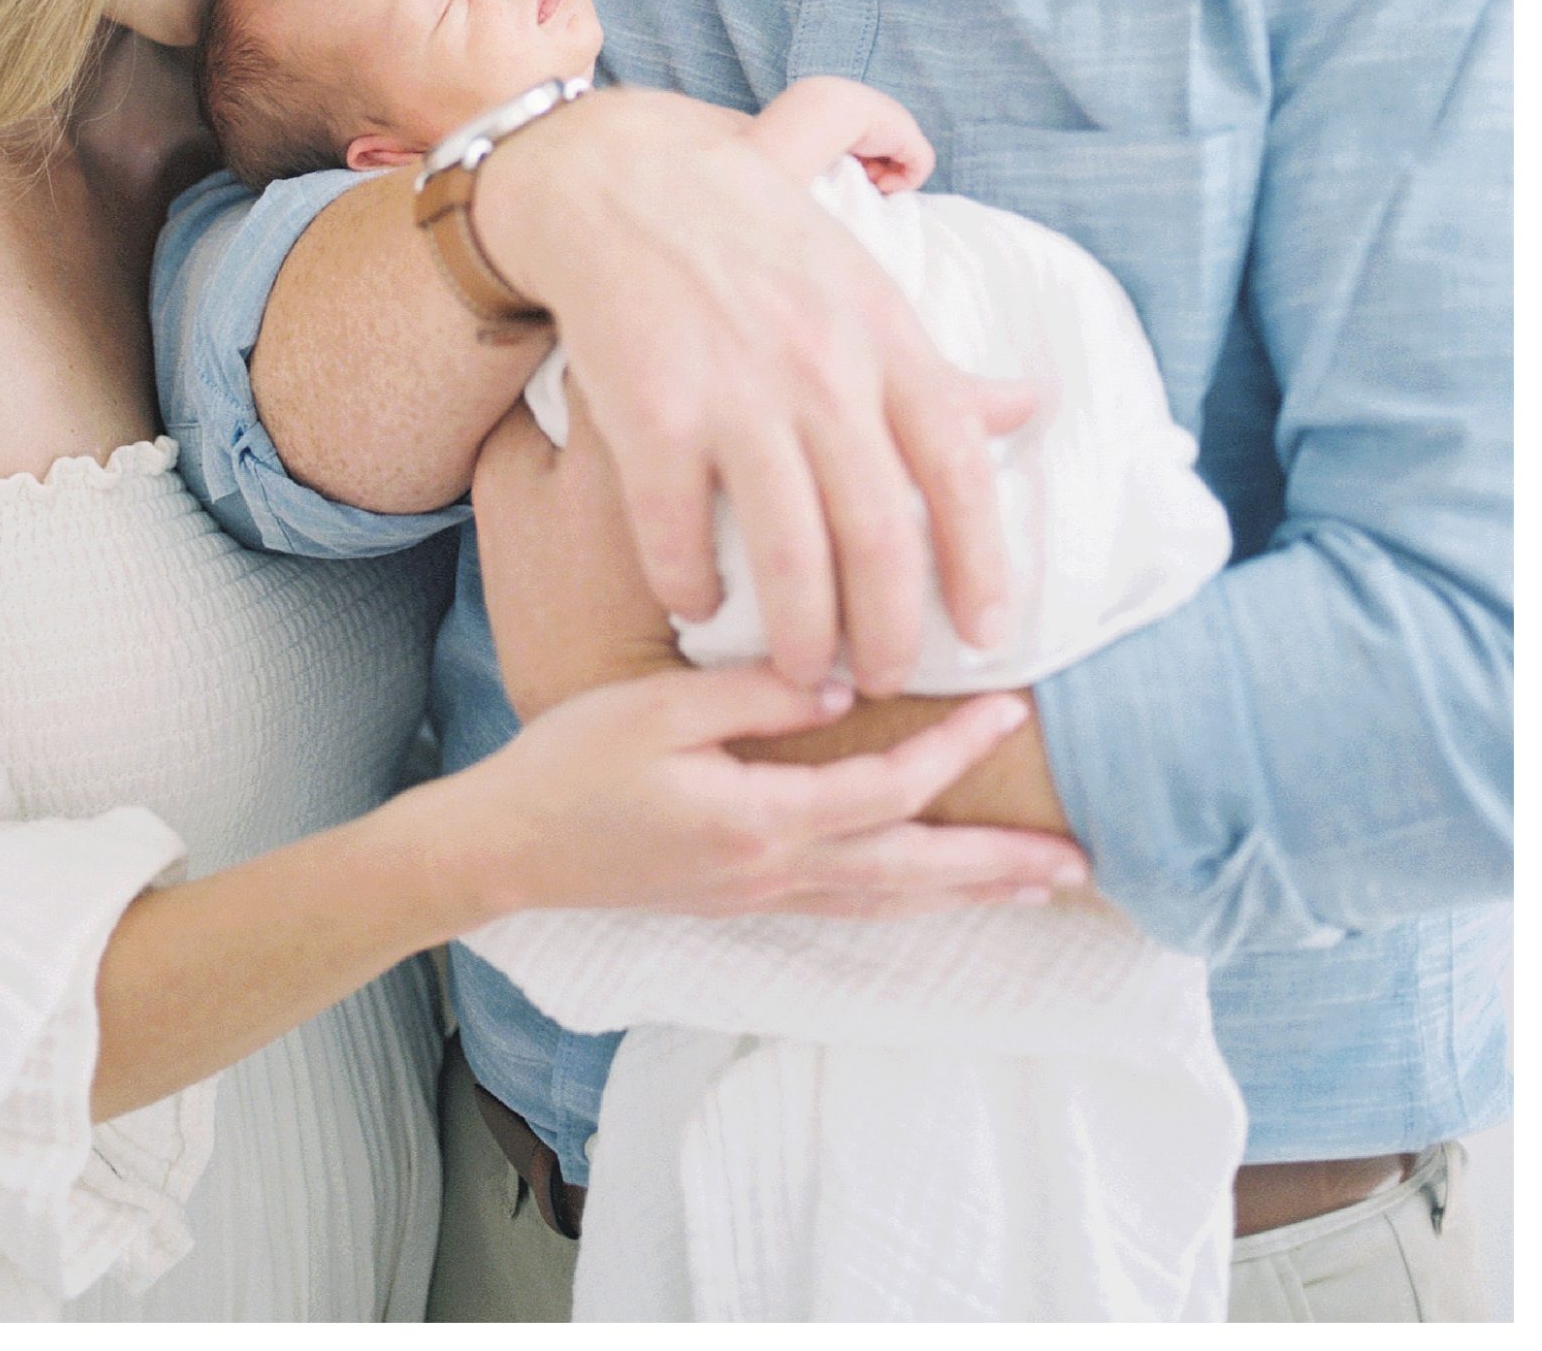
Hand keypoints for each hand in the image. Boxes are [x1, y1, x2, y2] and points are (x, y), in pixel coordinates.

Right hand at [439, 668, 1087, 921]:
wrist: (507, 849)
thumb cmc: (572, 765)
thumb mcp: (657, 706)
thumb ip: (753, 693)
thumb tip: (838, 681)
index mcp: (757, 821)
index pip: (884, 791)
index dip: (953, 752)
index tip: (1012, 710)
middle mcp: (772, 872)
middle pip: (911, 874)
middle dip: (998, 866)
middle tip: (1080, 863)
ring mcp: (759, 897)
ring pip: (889, 902)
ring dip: (968, 893)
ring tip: (1037, 888)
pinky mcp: (742, 901)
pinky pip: (851, 905)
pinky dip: (909, 900)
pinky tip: (932, 891)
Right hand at [473, 87, 1033, 695]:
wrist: (617, 180)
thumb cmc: (746, 229)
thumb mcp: (861, 277)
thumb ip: (935, 359)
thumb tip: (1025, 405)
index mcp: (882, 335)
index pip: (958, 464)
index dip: (983, 559)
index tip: (992, 632)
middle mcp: (821, 368)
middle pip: (881, 531)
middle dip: (891, 627)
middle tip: (886, 677)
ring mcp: (736, 393)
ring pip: (790, 554)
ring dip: (801, 634)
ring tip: (802, 675)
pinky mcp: (652, 412)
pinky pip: (678, 534)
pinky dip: (690, 587)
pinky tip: (694, 606)